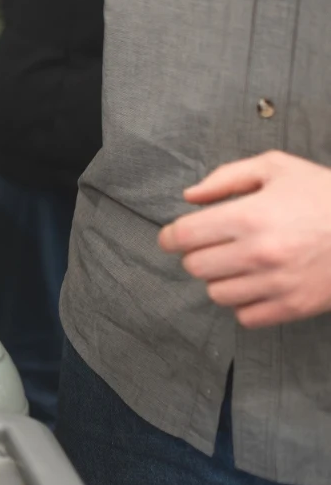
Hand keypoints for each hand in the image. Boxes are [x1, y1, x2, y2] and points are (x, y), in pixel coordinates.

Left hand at [158, 151, 330, 328]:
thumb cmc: (325, 195)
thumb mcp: (277, 167)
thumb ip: (227, 177)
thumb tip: (191, 197)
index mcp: (249, 216)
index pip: (183, 236)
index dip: (170, 237)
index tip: (173, 237)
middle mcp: (259, 253)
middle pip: (195, 267)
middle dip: (197, 255)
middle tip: (213, 246)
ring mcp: (278, 284)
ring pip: (216, 294)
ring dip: (221, 279)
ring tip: (238, 264)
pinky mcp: (295, 307)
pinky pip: (246, 317)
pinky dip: (245, 304)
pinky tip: (257, 284)